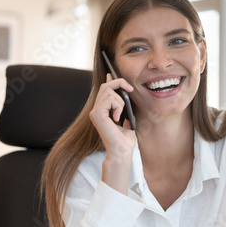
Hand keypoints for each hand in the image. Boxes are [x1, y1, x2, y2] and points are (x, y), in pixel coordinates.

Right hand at [89, 74, 135, 193]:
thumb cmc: (125, 139)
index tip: (113, 75)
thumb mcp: (127, 118)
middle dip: (119, 83)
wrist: (122, 151)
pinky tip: (117, 118)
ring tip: (121, 115)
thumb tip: (124, 92)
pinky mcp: (97, 114)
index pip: (104, 89)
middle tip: (130, 90)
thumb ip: (124, 106)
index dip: (110, 80)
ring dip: (121, 101)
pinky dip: (118, 106)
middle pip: (105, 86)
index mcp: (103, 110)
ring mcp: (95, 112)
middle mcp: (96, 110)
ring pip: (109, 91)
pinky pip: (110, 100)